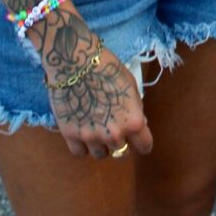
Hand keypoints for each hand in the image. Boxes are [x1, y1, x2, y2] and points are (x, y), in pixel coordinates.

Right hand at [44, 34, 153, 161]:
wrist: (75, 61)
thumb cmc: (107, 68)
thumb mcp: (130, 85)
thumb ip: (135, 108)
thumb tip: (138, 124)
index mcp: (133, 122)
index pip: (145, 146)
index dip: (142, 142)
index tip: (138, 140)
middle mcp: (114, 134)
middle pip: (121, 151)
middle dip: (120, 140)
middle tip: (112, 125)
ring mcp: (91, 137)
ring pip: (100, 154)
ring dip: (101, 144)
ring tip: (96, 127)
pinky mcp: (70, 135)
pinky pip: (79, 152)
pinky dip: (82, 145)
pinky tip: (82, 131)